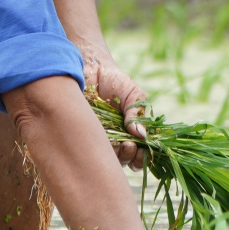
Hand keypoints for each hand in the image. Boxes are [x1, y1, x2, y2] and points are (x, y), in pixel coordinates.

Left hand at [82, 46, 148, 168]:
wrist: (90, 69)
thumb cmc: (115, 82)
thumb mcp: (133, 96)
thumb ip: (138, 114)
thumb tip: (142, 135)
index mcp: (131, 132)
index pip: (140, 152)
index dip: (144, 156)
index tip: (144, 150)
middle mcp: (117, 139)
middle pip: (127, 160)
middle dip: (131, 158)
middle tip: (130, 146)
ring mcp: (100, 139)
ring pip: (111, 159)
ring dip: (119, 156)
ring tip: (122, 144)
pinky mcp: (84, 135)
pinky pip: (92, 149)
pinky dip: (101, 150)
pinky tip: (105, 142)